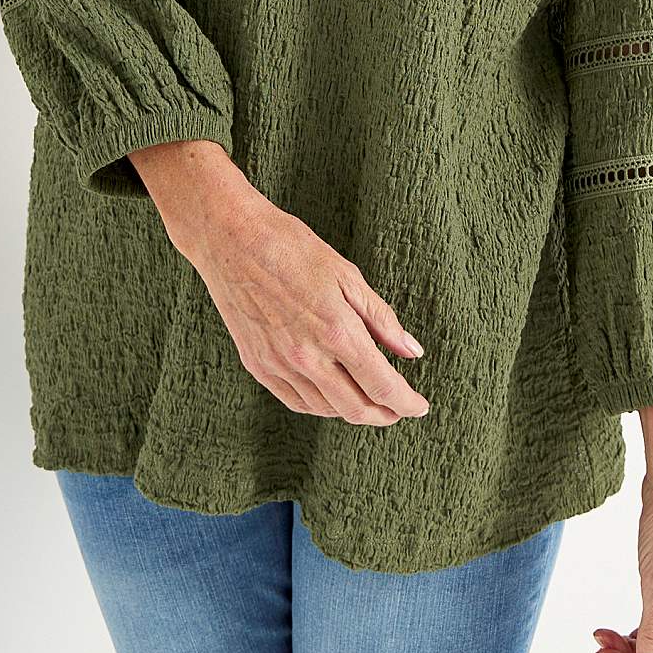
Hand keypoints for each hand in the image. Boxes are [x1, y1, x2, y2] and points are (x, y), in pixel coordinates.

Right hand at [129, 140, 430, 424]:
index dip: (406, 402)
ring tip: (370, 400)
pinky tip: (332, 396)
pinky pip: (295, 401)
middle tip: (400, 408)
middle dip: (385, 414)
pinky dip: (321, 406)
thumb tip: (412, 351)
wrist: (231, 239)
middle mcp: (307, 357)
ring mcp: (279, 365)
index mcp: (336, 331)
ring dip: (353, 412)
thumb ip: (381, 319)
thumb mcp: (347, 275)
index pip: (382, 385)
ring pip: (326, 409)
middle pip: (356, 407)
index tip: (420, 406)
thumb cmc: (292, 247)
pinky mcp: (257, 366)